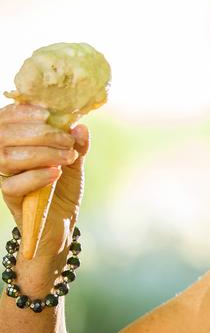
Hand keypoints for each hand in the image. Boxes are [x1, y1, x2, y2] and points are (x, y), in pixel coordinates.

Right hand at [0, 103, 89, 258]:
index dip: (23, 112)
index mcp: (18, 142)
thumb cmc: (63, 186)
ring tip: (67, 157)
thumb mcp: (74, 160)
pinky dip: (37, 175)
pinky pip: (13, 184)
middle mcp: (6, 157)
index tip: (48, 113)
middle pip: (5, 136)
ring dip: (42, 153)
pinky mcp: (11, 198)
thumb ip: (77, 144)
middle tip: (67, 141)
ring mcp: (6, 177)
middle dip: (40, 133)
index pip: (7, 119)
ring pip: (7, 157)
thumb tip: (79, 126)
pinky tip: (55, 174)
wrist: (62, 220)